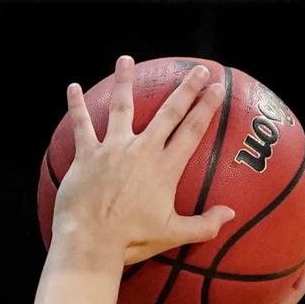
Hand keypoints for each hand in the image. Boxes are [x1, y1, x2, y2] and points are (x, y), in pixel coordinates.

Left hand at [55, 55, 234, 265]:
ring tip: (126, 60)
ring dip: (124, 81)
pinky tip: (73, 88)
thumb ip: (204, 225)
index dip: (206, 107)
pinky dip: (76, 105)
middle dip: (185, 89)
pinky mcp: (87, 155)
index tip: (217, 88)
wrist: (92, 242)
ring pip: (121, 106)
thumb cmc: (132, 241)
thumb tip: (231, 214)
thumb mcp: (173, 235)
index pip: (192, 131)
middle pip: (168, 112)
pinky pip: (81, 124)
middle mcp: (142, 151)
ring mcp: (113, 149)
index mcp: (165, 169)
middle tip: (198, 69)